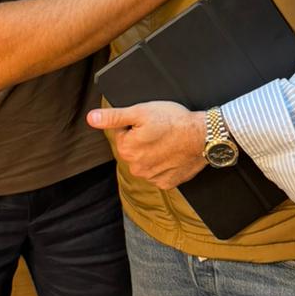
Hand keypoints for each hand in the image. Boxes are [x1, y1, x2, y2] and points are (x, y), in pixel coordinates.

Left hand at [88, 102, 206, 188]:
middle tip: (160, 130)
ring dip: (154, 152)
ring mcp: (152, 178)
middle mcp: (136, 168)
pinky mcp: (168, 183)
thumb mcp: (140, 112)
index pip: (123, 133)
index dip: (135, 124)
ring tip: (168, 141)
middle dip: (143, 139)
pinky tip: (174, 154)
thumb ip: (113, 117)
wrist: (203, 136)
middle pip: (134, 149)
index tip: (149, 122)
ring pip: (147, 161)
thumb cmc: (174, 121)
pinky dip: (166, 164)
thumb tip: (91, 119)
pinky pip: (161, 172)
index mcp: (126, 150)